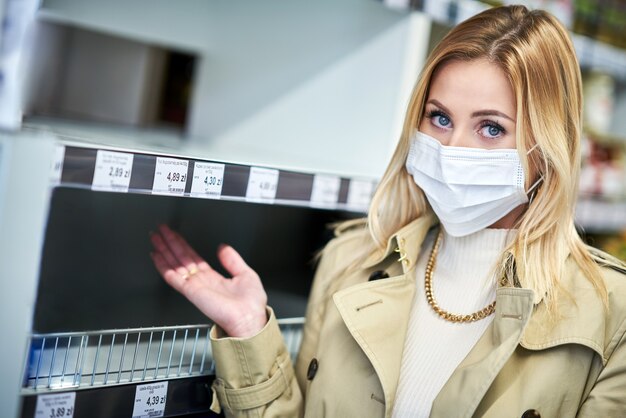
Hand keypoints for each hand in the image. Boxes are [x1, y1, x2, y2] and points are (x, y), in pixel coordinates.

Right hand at [150, 225, 267, 337]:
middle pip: (181, 258)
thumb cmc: (250, 304)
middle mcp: (201, 281)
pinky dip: (163, 266)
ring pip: (174, 264)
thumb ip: (232, 260)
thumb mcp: (245, 274)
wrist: (249, 319)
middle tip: (160, 230)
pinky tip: (156, 256)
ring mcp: (194, 286)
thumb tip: (223, 247)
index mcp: (213, 278)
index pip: (193, 257)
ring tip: (155, 237)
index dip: (183, 245)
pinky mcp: (191, 291)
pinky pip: (173, 277)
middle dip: (170, 243)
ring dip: (164, 250)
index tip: (175, 235)